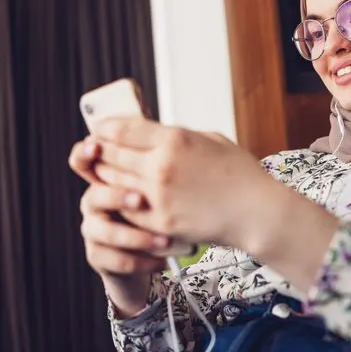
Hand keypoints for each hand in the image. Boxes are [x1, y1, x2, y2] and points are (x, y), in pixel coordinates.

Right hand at [69, 139, 166, 316]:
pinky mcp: (99, 255)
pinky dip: (139, 261)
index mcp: (106, 177)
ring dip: (133, 235)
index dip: (87, 152)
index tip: (97, 147)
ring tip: (163, 240)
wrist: (156, 247)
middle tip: (141, 199)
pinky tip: (161, 260)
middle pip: (94, 194)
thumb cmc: (160, 206)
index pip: (85, 159)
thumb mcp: (162, 177)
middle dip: (116, 196)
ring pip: (103, 231)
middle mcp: (95, 201)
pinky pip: (112, 259)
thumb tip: (163, 123)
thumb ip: (155, 153)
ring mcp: (94, 229)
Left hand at [91, 118, 282, 249]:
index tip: (99, 129)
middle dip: (100, 151)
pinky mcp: (159, 223)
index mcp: (175, 139)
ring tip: (105, 171)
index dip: (104, 128)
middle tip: (93, 150)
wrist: (257, 214)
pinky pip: (126, 209)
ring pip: (114, 183)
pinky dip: (120, 201)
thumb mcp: (210, 139)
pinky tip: (122, 197)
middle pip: (112, 155)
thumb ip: (178, 136)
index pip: (123, 130)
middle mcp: (160, 166)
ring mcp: (157, 197)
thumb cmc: (240, 175)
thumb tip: (152, 132)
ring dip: (106, 175)